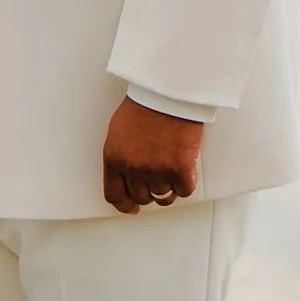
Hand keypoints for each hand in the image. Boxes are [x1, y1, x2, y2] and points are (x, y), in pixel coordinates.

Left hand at [102, 97, 202, 214]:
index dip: (125, 206)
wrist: (168, 92)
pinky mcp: (180, 168)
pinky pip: (184, 190)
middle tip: (157, 181)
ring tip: (171, 171)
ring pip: (163, 195)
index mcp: (114, 159)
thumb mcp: (117, 133)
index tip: (132, 208)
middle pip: (141, 197)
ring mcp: (157, 169)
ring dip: (168, 187)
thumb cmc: (143, 106)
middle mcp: (133, 168)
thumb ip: (120, 157)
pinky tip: (185, 171)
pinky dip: (185, 184)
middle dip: (149, 192)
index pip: (115, 195)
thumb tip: (126, 178)